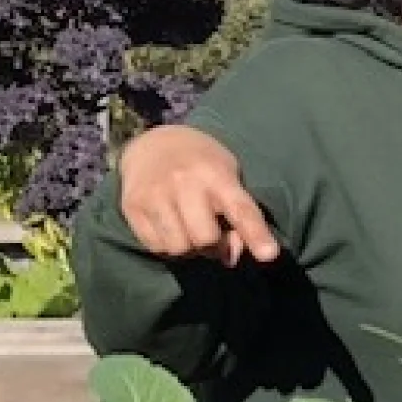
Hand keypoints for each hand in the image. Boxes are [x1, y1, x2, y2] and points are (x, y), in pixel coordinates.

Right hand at [117, 125, 280, 265]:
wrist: (153, 143)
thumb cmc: (202, 165)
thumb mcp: (229, 177)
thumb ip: (238, 216)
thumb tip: (230, 259)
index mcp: (217, 174)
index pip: (240, 209)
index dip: (256, 234)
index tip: (269, 255)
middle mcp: (184, 183)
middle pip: (205, 238)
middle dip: (214, 246)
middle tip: (213, 234)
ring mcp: (154, 195)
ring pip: (179, 248)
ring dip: (190, 249)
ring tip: (190, 230)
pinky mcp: (132, 207)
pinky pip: (156, 248)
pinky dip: (168, 248)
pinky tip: (172, 229)